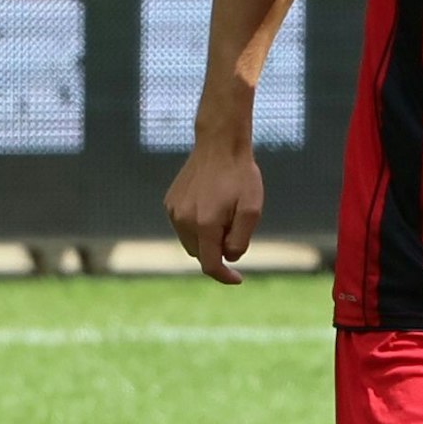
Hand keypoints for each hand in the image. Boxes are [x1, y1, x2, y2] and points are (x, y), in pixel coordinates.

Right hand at [163, 146, 263, 283]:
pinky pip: (183, 226)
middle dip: (218, 248)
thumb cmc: (240, 176)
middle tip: (234, 223)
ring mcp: (174, 211)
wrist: (220, 144)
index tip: (238, 279)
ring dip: (206, 237)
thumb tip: (228, 258)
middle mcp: (184, 220)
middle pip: (201, 253)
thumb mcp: (252, 209)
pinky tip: (210, 203)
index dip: (224, 277)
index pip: (210, 264)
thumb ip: (240, 239)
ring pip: (191, 241)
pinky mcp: (170, 202)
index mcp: (205, 224)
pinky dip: (196, 225)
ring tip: (223, 210)